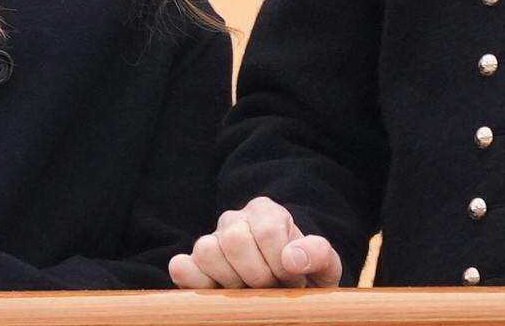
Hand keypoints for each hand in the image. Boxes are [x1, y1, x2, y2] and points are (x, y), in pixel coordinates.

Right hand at [169, 197, 340, 288]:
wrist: (284, 286)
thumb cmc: (303, 275)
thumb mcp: (323, 266)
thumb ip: (318, 255)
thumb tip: (293, 258)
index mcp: (265, 212)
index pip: (268, 229)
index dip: (283, 262)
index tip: (295, 280)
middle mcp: (233, 220)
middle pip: (235, 239)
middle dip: (258, 274)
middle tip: (272, 288)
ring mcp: (210, 242)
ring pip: (206, 250)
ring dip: (231, 281)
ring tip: (250, 293)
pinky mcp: (193, 265)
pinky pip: (181, 267)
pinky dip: (196, 281)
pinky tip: (221, 294)